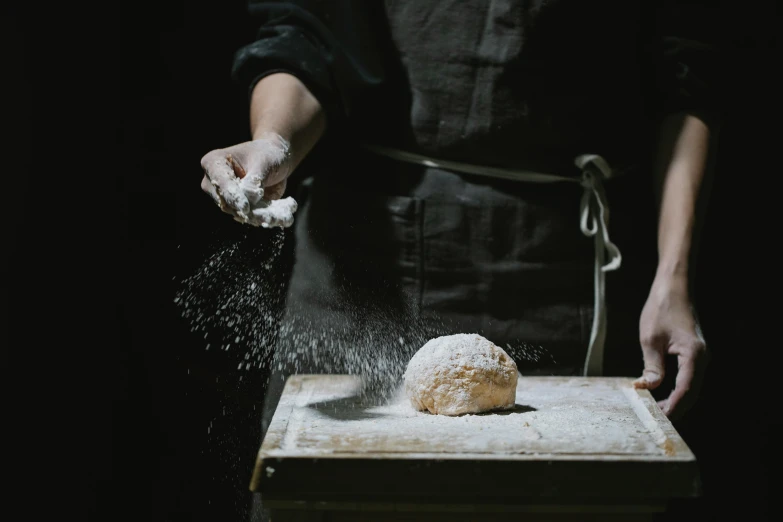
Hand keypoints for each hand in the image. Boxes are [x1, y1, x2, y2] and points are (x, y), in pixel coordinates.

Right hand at [200, 133, 294, 226]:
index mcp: (213, 163)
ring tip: (275, 218)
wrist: (275, 158)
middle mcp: (214, 182)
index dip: (233, 195)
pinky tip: (279, 219)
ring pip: (237, 213)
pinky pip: (249, 217)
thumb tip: (251, 198)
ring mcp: (225, 197)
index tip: (245, 207)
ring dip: (257, 217)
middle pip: (225, 202)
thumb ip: (255, 179)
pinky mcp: (237, 207)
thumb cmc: (267, 153)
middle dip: (246, 211)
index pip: (220, 183)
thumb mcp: (264, 162)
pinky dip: (264, 218)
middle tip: (266, 217)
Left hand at [634, 276, 706, 418]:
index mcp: (693, 354)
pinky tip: (664, 395)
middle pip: (692, 392)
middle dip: (676, 408)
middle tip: (657, 420)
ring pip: (692, 387)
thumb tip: (648, 388)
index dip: (673, 406)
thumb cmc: (661, 309)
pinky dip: (679, 390)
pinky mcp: (694, 354)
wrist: (674, 288)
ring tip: (658, 411)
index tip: (660, 418)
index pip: (685, 388)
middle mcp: (702, 358)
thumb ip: (652, 366)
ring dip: (677, 400)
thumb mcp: (650, 339)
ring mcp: (700, 357)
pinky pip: (689, 378)